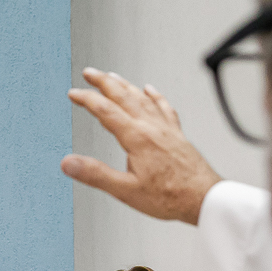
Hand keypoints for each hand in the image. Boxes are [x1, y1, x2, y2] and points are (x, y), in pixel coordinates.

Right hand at [62, 68, 221, 224]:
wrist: (204, 198)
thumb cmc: (170, 197)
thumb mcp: (126, 191)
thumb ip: (95, 175)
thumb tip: (68, 163)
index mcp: (137, 138)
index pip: (106, 111)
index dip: (87, 99)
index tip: (74, 93)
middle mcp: (152, 128)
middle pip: (124, 96)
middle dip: (104, 82)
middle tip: (89, 73)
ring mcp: (166, 129)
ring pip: (142, 98)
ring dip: (125, 85)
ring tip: (113, 77)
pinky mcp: (178, 134)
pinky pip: (164, 107)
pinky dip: (155, 96)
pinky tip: (150, 90)